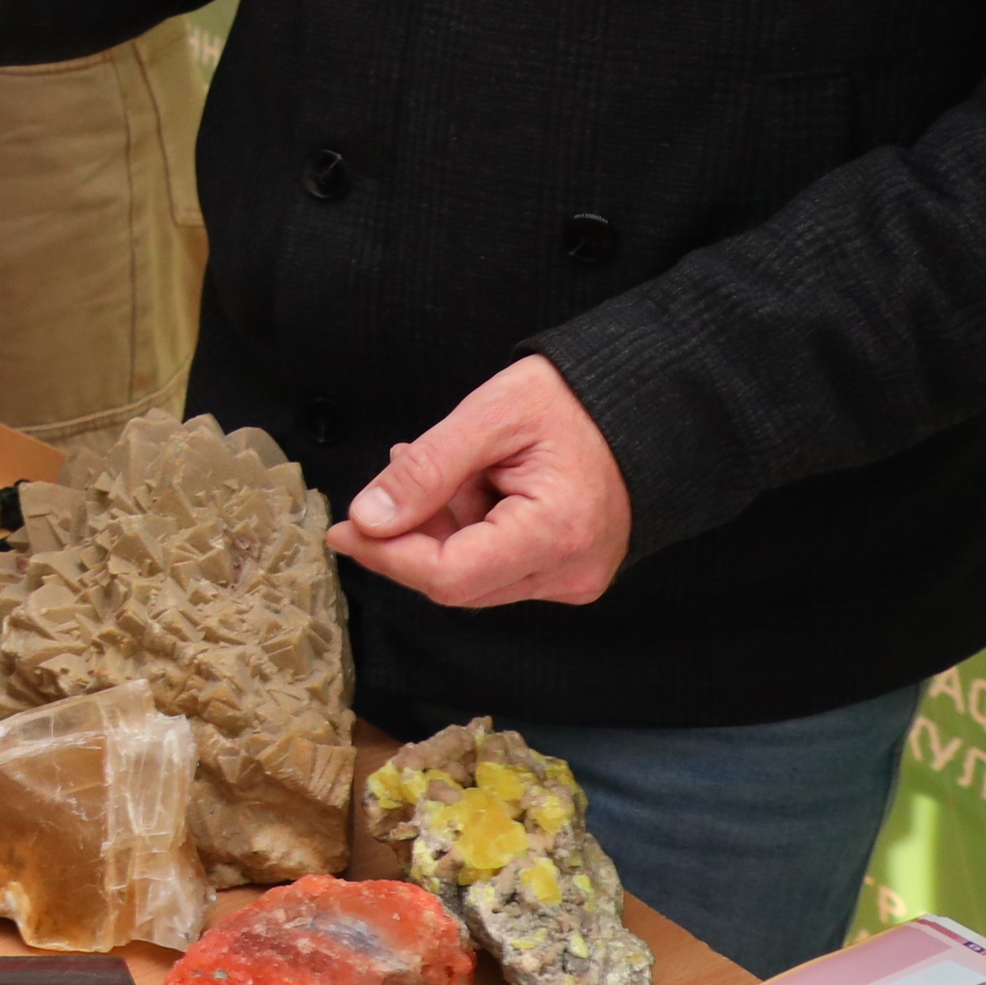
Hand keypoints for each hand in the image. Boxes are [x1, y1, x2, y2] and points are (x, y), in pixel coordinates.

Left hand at [329, 355, 633, 608]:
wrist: (640, 408)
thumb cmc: (572, 402)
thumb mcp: (489, 416)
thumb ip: (426, 470)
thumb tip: (368, 518)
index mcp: (558, 533)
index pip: (449, 576)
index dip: (388, 556)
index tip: (344, 529)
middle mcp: (570, 572)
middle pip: (456, 582)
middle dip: (410, 536)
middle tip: (388, 481)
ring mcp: (571, 578)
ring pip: (471, 577)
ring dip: (438, 528)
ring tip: (439, 466)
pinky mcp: (566, 573)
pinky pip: (495, 567)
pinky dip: (465, 531)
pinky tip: (461, 486)